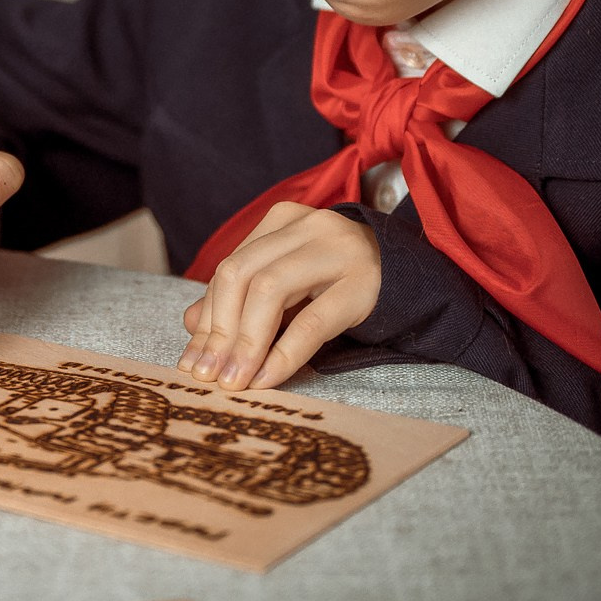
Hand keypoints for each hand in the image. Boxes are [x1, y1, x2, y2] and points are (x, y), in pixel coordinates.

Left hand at [177, 202, 380, 390]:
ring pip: (269, 290)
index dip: (208, 317)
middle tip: (207, 375)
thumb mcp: (288, 285)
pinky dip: (284, 353)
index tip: (192, 362)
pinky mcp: (364, 283)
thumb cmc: (339, 282)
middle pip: (241, 274)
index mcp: (283, 220)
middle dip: (219, 330)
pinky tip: (267, 377)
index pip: (230, 268)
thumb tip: (190, 324)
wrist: (410, 277)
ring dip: (245, 343)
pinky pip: (313, 321)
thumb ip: (241, 299)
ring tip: (233, 380)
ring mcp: (338, 250)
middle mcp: (308, 226)